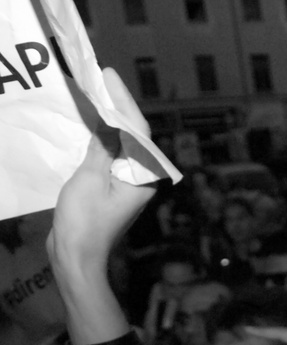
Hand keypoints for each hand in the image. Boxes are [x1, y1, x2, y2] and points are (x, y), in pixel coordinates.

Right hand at [47, 70, 156, 275]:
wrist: (76, 257)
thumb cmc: (85, 222)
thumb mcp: (90, 178)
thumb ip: (102, 148)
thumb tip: (110, 121)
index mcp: (144, 178)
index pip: (139, 131)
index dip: (124, 101)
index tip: (109, 77)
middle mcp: (141, 180)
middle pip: (134, 135)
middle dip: (118, 106)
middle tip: (102, 77)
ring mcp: (127, 185)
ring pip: (121, 144)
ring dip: (109, 119)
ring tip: (96, 92)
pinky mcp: (111, 189)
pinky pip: (109, 156)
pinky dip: (100, 138)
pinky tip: (89, 122)